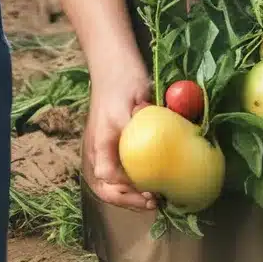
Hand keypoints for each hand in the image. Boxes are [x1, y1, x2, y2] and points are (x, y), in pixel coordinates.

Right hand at [84, 67, 156, 211]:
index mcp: (101, 139)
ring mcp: (103, 147)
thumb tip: (164, 142)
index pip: (107, 176)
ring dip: (129, 196)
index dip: (128, 188)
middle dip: (128, 200)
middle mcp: (98, 147)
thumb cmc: (121, 76)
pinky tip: (149, 184)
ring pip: (109, 184)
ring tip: (152, 199)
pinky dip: (130, 185)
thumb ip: (142, 121)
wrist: (112, 60)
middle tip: (153, 201)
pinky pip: (117, 173)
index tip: (150, 189)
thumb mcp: (134, 98)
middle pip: (104, 187)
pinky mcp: (112, 144)